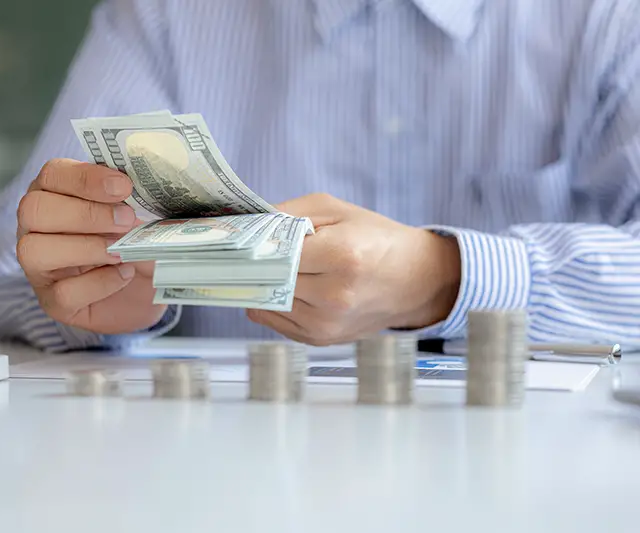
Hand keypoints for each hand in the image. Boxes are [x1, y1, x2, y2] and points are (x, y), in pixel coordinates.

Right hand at [16, 158, 166, 333]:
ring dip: (85, 248)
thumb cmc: (136, 244)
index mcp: (54, 194)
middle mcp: (35, 228)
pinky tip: (124, 274)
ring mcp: (38, 267)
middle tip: (126, 220)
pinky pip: (63, 293)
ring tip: (121, 250)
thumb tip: (141, 194)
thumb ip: (133, 201)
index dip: (85, 178)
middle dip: (85, 213)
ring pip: (35, 251)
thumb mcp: (139, 216)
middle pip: (34, 210)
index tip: (123, 187)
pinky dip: (99, 282)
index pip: (52, 174)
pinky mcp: (52, 302)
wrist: (146, 289)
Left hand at [247, 193, 460, 344]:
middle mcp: (334, 296)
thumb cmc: (376, 238)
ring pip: (262, 300)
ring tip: (269, 263)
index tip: (229, 234)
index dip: (251, 241)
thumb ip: (286, 214)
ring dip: (259, 281)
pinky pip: (271, 318)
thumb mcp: (335, 210)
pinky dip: (269, 299)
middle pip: (265, 277)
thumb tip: (243, 224)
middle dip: (249, 261)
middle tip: (234, 247)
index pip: (275, 250)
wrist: (415, 281)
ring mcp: (326, 323)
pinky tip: (284, 283)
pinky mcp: (319, 339)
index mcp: (343, 256)